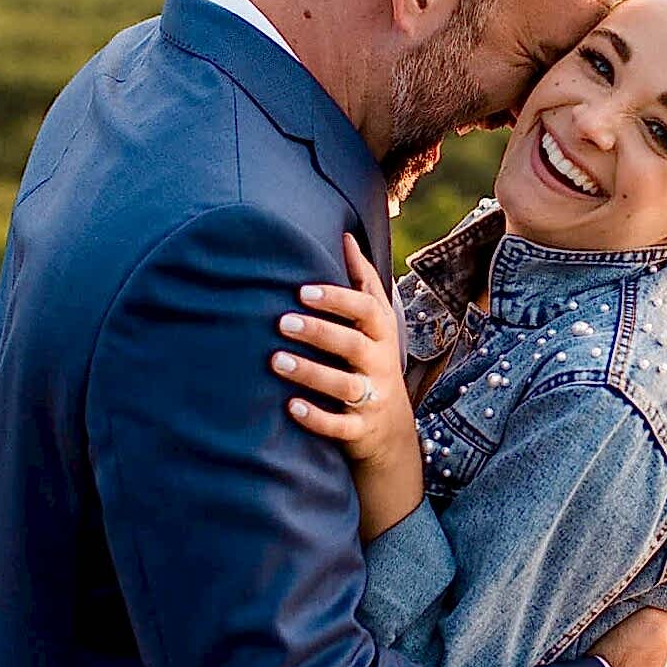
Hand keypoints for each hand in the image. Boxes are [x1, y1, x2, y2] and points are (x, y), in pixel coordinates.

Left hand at [274, 235, 421, 534]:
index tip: (303, 291)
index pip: (365, 310)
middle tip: (282, 321)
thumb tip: (347, 235)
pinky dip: (316, 418)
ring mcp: (371, 398)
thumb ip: (362, 281)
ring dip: (310, 372)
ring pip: (344, 385)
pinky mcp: (360, 430)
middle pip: (353, 344)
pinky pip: (340, 426)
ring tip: (275, 361)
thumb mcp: (375, 322)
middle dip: (319, 332)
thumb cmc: (373, 360)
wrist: (391, 430)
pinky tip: (290, 407)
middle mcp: (379, 364)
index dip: (337, 299)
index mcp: (381, 334)